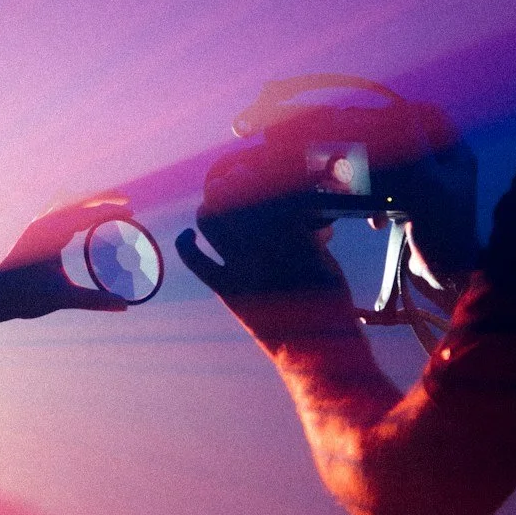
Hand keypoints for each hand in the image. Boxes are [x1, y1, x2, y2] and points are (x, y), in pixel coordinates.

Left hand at [0, 193, 135, 319]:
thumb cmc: (23, 296)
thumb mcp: (62, 298)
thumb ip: (95, 300)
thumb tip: (124, 306)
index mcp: (50, 233)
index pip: (86, 214)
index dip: (110, 211)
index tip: (132, 212)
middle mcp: (43, 224)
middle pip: (78, 201)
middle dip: (103, 198)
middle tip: (127, 202)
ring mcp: (37, 226)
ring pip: (67, 204)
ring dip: (88, 202)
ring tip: (109, 205)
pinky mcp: (34, 233)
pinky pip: (60, 212)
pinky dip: (76, 210)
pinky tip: (84, 220)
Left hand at [174, 144, 350, 321]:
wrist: (316, 350)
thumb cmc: (328, 305)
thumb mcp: (325, 261)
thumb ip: (306, 234)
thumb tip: (295, 214)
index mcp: (293, 234)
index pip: (269, 188)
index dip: (262, 171)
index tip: (260, 164)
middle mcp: (265, 245)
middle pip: (236, 197)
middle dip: (233, 182)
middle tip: (235, 178)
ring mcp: (243, 267)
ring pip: (212, 221)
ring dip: (209, 208)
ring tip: (213, 204)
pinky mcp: (227, 290)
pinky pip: (197, 262)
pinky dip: (187, 245)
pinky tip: (188, 236)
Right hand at [377, 113, 478, 289]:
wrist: (447, 273)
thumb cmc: (442, 224)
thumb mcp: (427, 180)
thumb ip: (414, 145)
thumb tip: (402, 111)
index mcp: (456, 155)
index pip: (431, 118)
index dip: (405, 112)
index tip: (377, 117)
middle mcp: (446, 167)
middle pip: (411, 143)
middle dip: (385, 152)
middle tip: (362, 155)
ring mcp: (432, 188)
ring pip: (399, 169)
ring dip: (379, 181)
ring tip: (366, 193)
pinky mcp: (419, 209)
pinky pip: (395, 195)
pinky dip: (382, 205)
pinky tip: (376, 221)